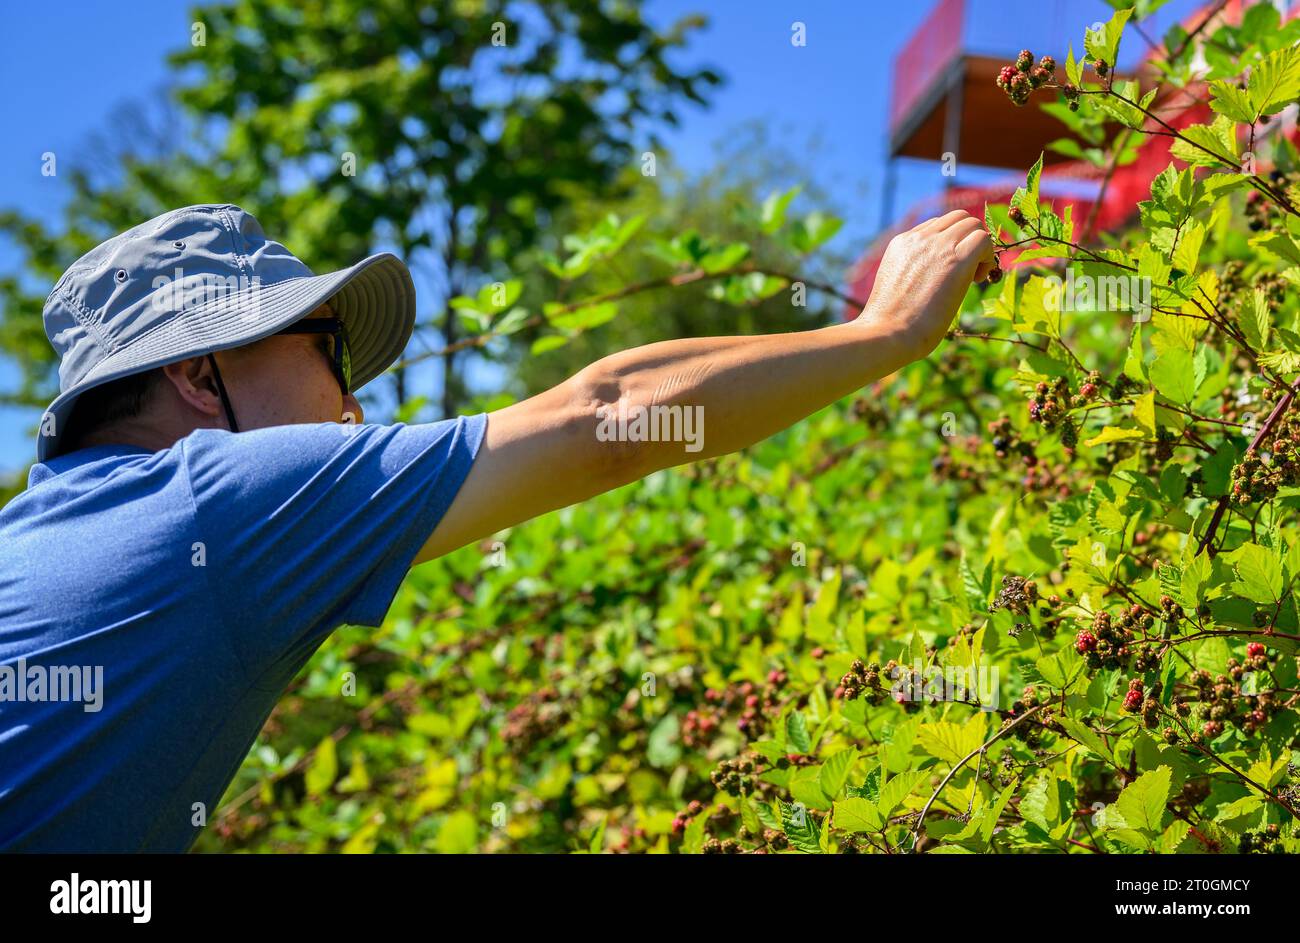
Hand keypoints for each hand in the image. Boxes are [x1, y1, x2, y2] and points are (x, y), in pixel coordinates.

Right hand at [856, 210, 997, 360]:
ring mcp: (937, 245)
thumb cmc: (889, 324)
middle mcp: (919, 238)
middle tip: (968, 269)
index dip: (950, 244)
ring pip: (973, 224)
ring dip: (979, 247)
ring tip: (972, 276)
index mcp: (902, 244)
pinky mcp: (956, 259)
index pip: (936, 226)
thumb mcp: (895, 287)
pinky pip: (984, 240)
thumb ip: (911, 272)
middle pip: (958, 218)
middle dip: (968, 239)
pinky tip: (976, 280)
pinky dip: (987, 257)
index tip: (949, 270)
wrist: (888, 332)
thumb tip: (929, 282)